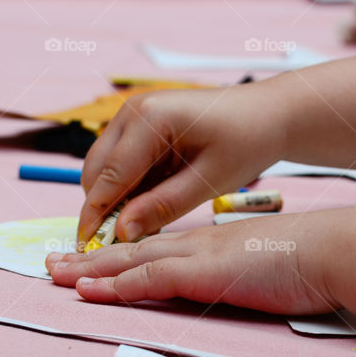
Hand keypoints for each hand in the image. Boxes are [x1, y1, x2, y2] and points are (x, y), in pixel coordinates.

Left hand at [49, 211, 352, 314]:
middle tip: (53, 262)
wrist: (331, 249)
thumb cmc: (308, 260)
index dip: (120, 254)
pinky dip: (117, 285)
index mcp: (209, 244)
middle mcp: (195, 245)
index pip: (154, 249)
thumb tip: (235, 284)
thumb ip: (241, 275)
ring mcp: (198, 256)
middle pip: (131, 249)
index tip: (94, 259)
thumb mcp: (265, 266)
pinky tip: (90, 291)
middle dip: (90, 258)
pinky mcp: (204, 273)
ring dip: (90, 269)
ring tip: (55, 274)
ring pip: (130, 261)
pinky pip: (150, 280)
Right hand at [77, 82, 288, 245]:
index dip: (95, 215)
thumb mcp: (208, 181)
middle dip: (103, 207)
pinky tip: (153, 203)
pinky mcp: (140, 123)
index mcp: (150, 118)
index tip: (87, 246)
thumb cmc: (246, 141)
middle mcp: (133, 110)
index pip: (108, 176)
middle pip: (96, 170)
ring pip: (104, 167)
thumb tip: (122, 231)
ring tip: (146, 223)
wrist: (268, 113)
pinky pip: (121, 161)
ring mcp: (134, 113)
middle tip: (121, 242)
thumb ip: (162, 206)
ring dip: (116, 197)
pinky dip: (130, 186)